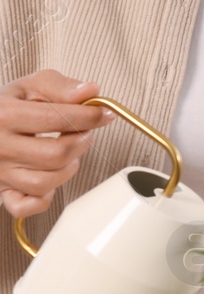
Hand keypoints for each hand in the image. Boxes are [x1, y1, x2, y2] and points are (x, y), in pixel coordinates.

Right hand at [0, 72, 116, 219]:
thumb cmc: (9, 107)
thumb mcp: (30, 87)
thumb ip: (61, 87)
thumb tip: (90, 91)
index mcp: (3, 115)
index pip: (56, 119)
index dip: (89, 117)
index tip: (104, 114)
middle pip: (56, 154)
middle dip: (81, 142)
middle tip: (84, 133)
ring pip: (45, 182)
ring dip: (68, 168)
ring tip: (68, 153)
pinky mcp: (0, 190)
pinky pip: (24, 206)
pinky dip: (43, 198)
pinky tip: (50, 179)